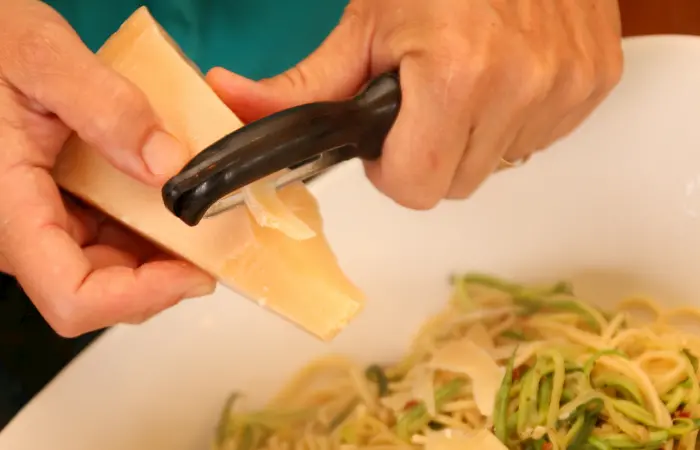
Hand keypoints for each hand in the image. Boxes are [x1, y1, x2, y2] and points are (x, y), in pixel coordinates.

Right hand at [0, 0, 214, 336]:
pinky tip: (169, 198)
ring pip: (108, 272)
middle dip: (163, 275)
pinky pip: (106, 242)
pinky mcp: (55, 212)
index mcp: (8, 207)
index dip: (141, 297)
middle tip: (214, 239)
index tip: (196, 271)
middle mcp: (20, 231)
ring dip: (159, 254)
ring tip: (200, 215)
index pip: (74, 296)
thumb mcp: (43, 57)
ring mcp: (39, 225)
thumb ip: (104, 106)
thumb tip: (167, 164)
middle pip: (100, 292)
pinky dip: (145, 230)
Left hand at [207, 0, 622, 208]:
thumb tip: (232, 103)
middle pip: (457, 184)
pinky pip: (539, 139)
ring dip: (473, 136)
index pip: (419, 188)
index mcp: (458, 74)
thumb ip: (304, 84)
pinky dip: (514, 119)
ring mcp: (568, 85)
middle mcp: (525, 84)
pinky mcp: (594, 82)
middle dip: (430, 154)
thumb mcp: (364, 24)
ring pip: (499, 164)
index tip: (391, 132)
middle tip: (424, 99)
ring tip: (465, 78)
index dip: (394, 169)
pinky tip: (504, 74)